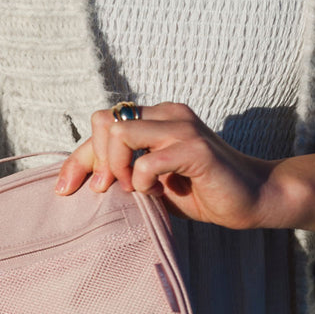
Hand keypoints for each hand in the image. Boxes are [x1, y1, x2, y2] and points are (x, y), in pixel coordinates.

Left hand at [56, 102, 278, 229]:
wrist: (249, 200)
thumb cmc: (197, 191)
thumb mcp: (146, 182)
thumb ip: (118, 172)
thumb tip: (75, 181)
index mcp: (154, 118)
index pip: (99, 124)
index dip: (77, 158)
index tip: (65, 189)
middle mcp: (167, 114)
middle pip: (104, 121)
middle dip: (94, 160)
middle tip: (104, 190)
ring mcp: (182, 128)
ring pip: (121, 132)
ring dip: (116, 167)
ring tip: (132, 189)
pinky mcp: (197, 149)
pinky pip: (149, 160)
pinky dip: (143, 181)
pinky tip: (154, 192)